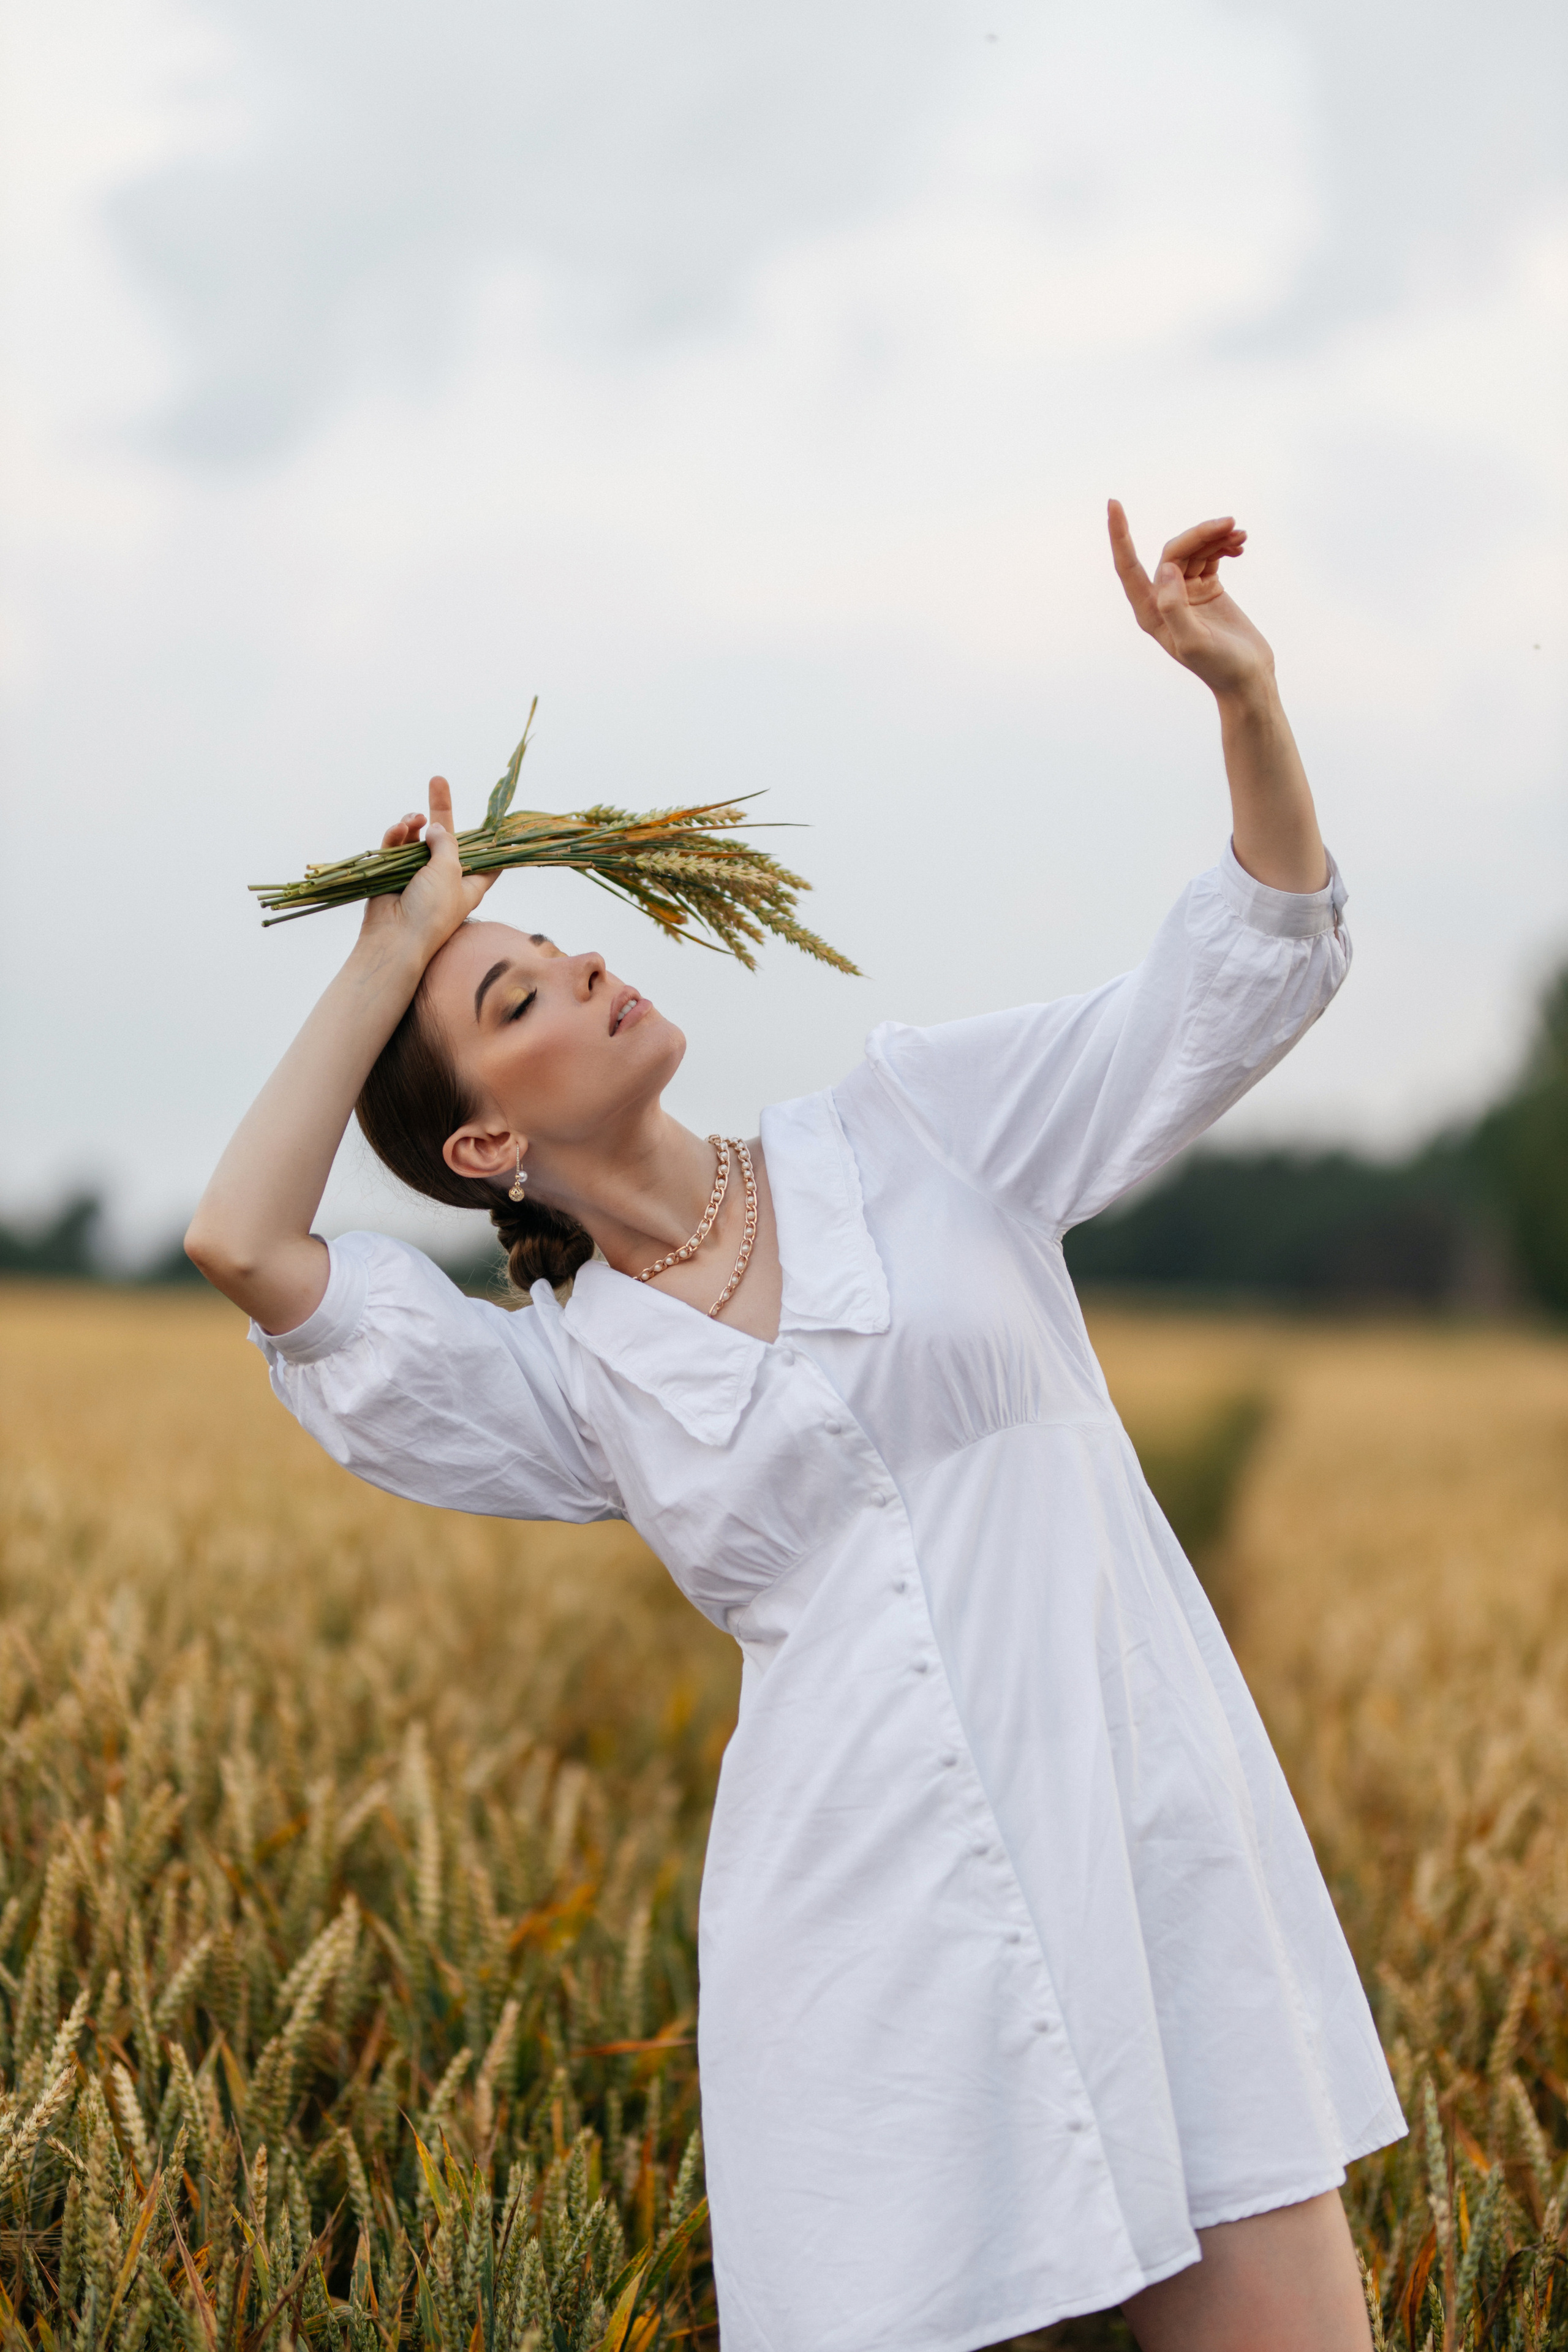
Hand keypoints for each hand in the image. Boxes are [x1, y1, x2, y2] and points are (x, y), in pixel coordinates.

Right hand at [359, 776, 496, 961]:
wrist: (395, 938)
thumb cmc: (432, 910)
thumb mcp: (450, 871)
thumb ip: (446, 843)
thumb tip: (433, 826)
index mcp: (468, 884)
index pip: (487, 860)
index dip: (492, 842)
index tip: (499, 822)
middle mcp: (443, 878)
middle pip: (446, 837)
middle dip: (440, 808)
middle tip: (437, 779)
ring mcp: (416, 875)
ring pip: (417, 839)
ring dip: (413, 824)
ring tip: (412, 820)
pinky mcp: (392, 874)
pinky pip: (396, 848)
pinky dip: (396, 836)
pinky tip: (399, 829)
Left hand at [1108, 501, 1274, 700]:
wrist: (1248, 678)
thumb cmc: (1220, 666)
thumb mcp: (1194, 641)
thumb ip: (1174, 606)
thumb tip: (1166, 568)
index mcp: (1150, 611)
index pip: (1127, 566)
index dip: (1119, 535)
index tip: (1113, 503)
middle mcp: (1163, 598)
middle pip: (1174, 551)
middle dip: (1200, 533)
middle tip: (1231, 524)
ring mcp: (1185, 592)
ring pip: (1193, 550)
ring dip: (1215, 536)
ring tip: (1241, 534)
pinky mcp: (1206, 588)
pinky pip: (1209, 555)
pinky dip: (1223, 545)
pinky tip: (1240, 544)